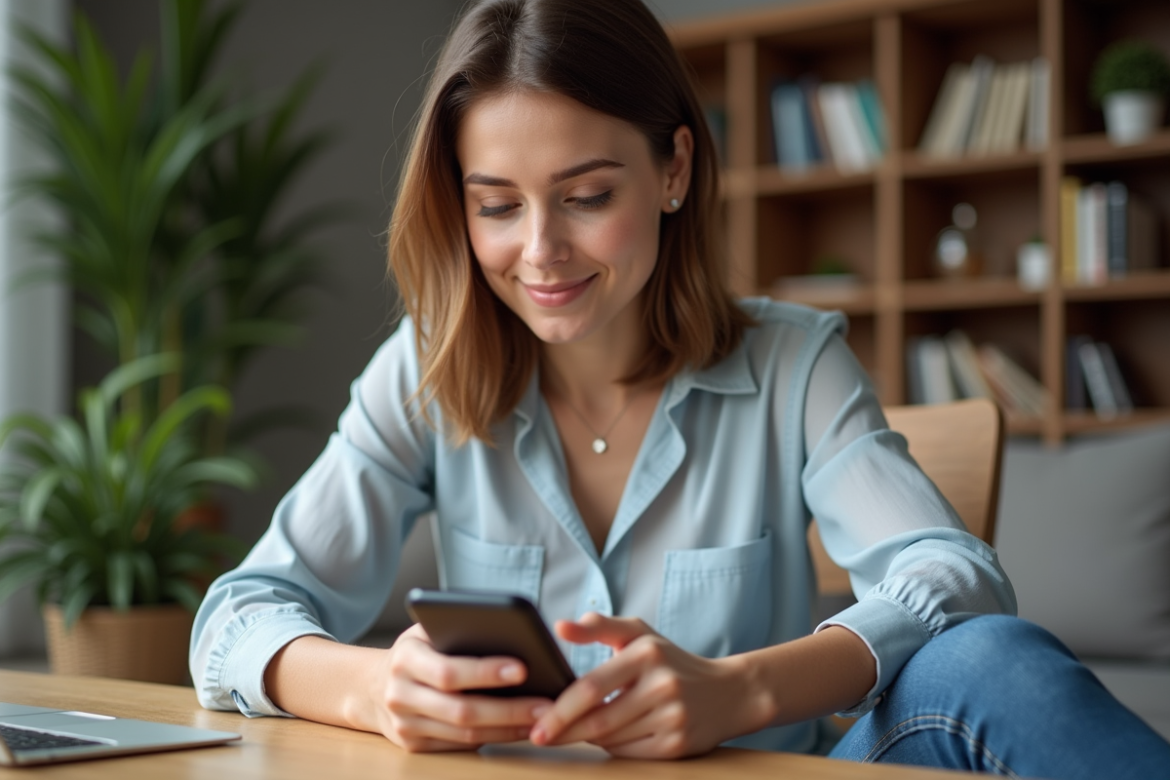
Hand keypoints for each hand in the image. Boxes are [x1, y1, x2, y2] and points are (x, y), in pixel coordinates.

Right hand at [365, 623, 553, 751]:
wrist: (371, 687)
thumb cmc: (415, 652)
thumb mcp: (425, 632)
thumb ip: (455, 629)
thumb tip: (510, 633)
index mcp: (405, 660)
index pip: (449, 671)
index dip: (486, 672)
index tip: (522, 668)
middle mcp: (401, 695)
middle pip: (461, 710)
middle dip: (509, 709)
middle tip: (546, 704)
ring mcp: (405, 726)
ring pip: (464, 734)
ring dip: (508, 728)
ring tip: (542, 719)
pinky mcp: (414, 746)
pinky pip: (460, 746)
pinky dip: (493, 738)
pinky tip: (519, 729)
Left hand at [529, 613, 768, 757]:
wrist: (729, 693)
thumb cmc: (672, 661)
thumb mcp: (640, 635)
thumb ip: (599, 627)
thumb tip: (559, 628)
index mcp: (647, 653)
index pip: (592, 686)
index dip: (561, 708)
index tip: (538, 721)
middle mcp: (662, 685)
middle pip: (599, 720)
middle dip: (564, 731)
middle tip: (540, 737)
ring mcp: (673, 717)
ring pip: (612, 739)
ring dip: (587, 739)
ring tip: (571, 733)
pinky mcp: (678, 745)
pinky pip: (630, 753)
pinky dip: (612, 748)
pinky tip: (606, 739)